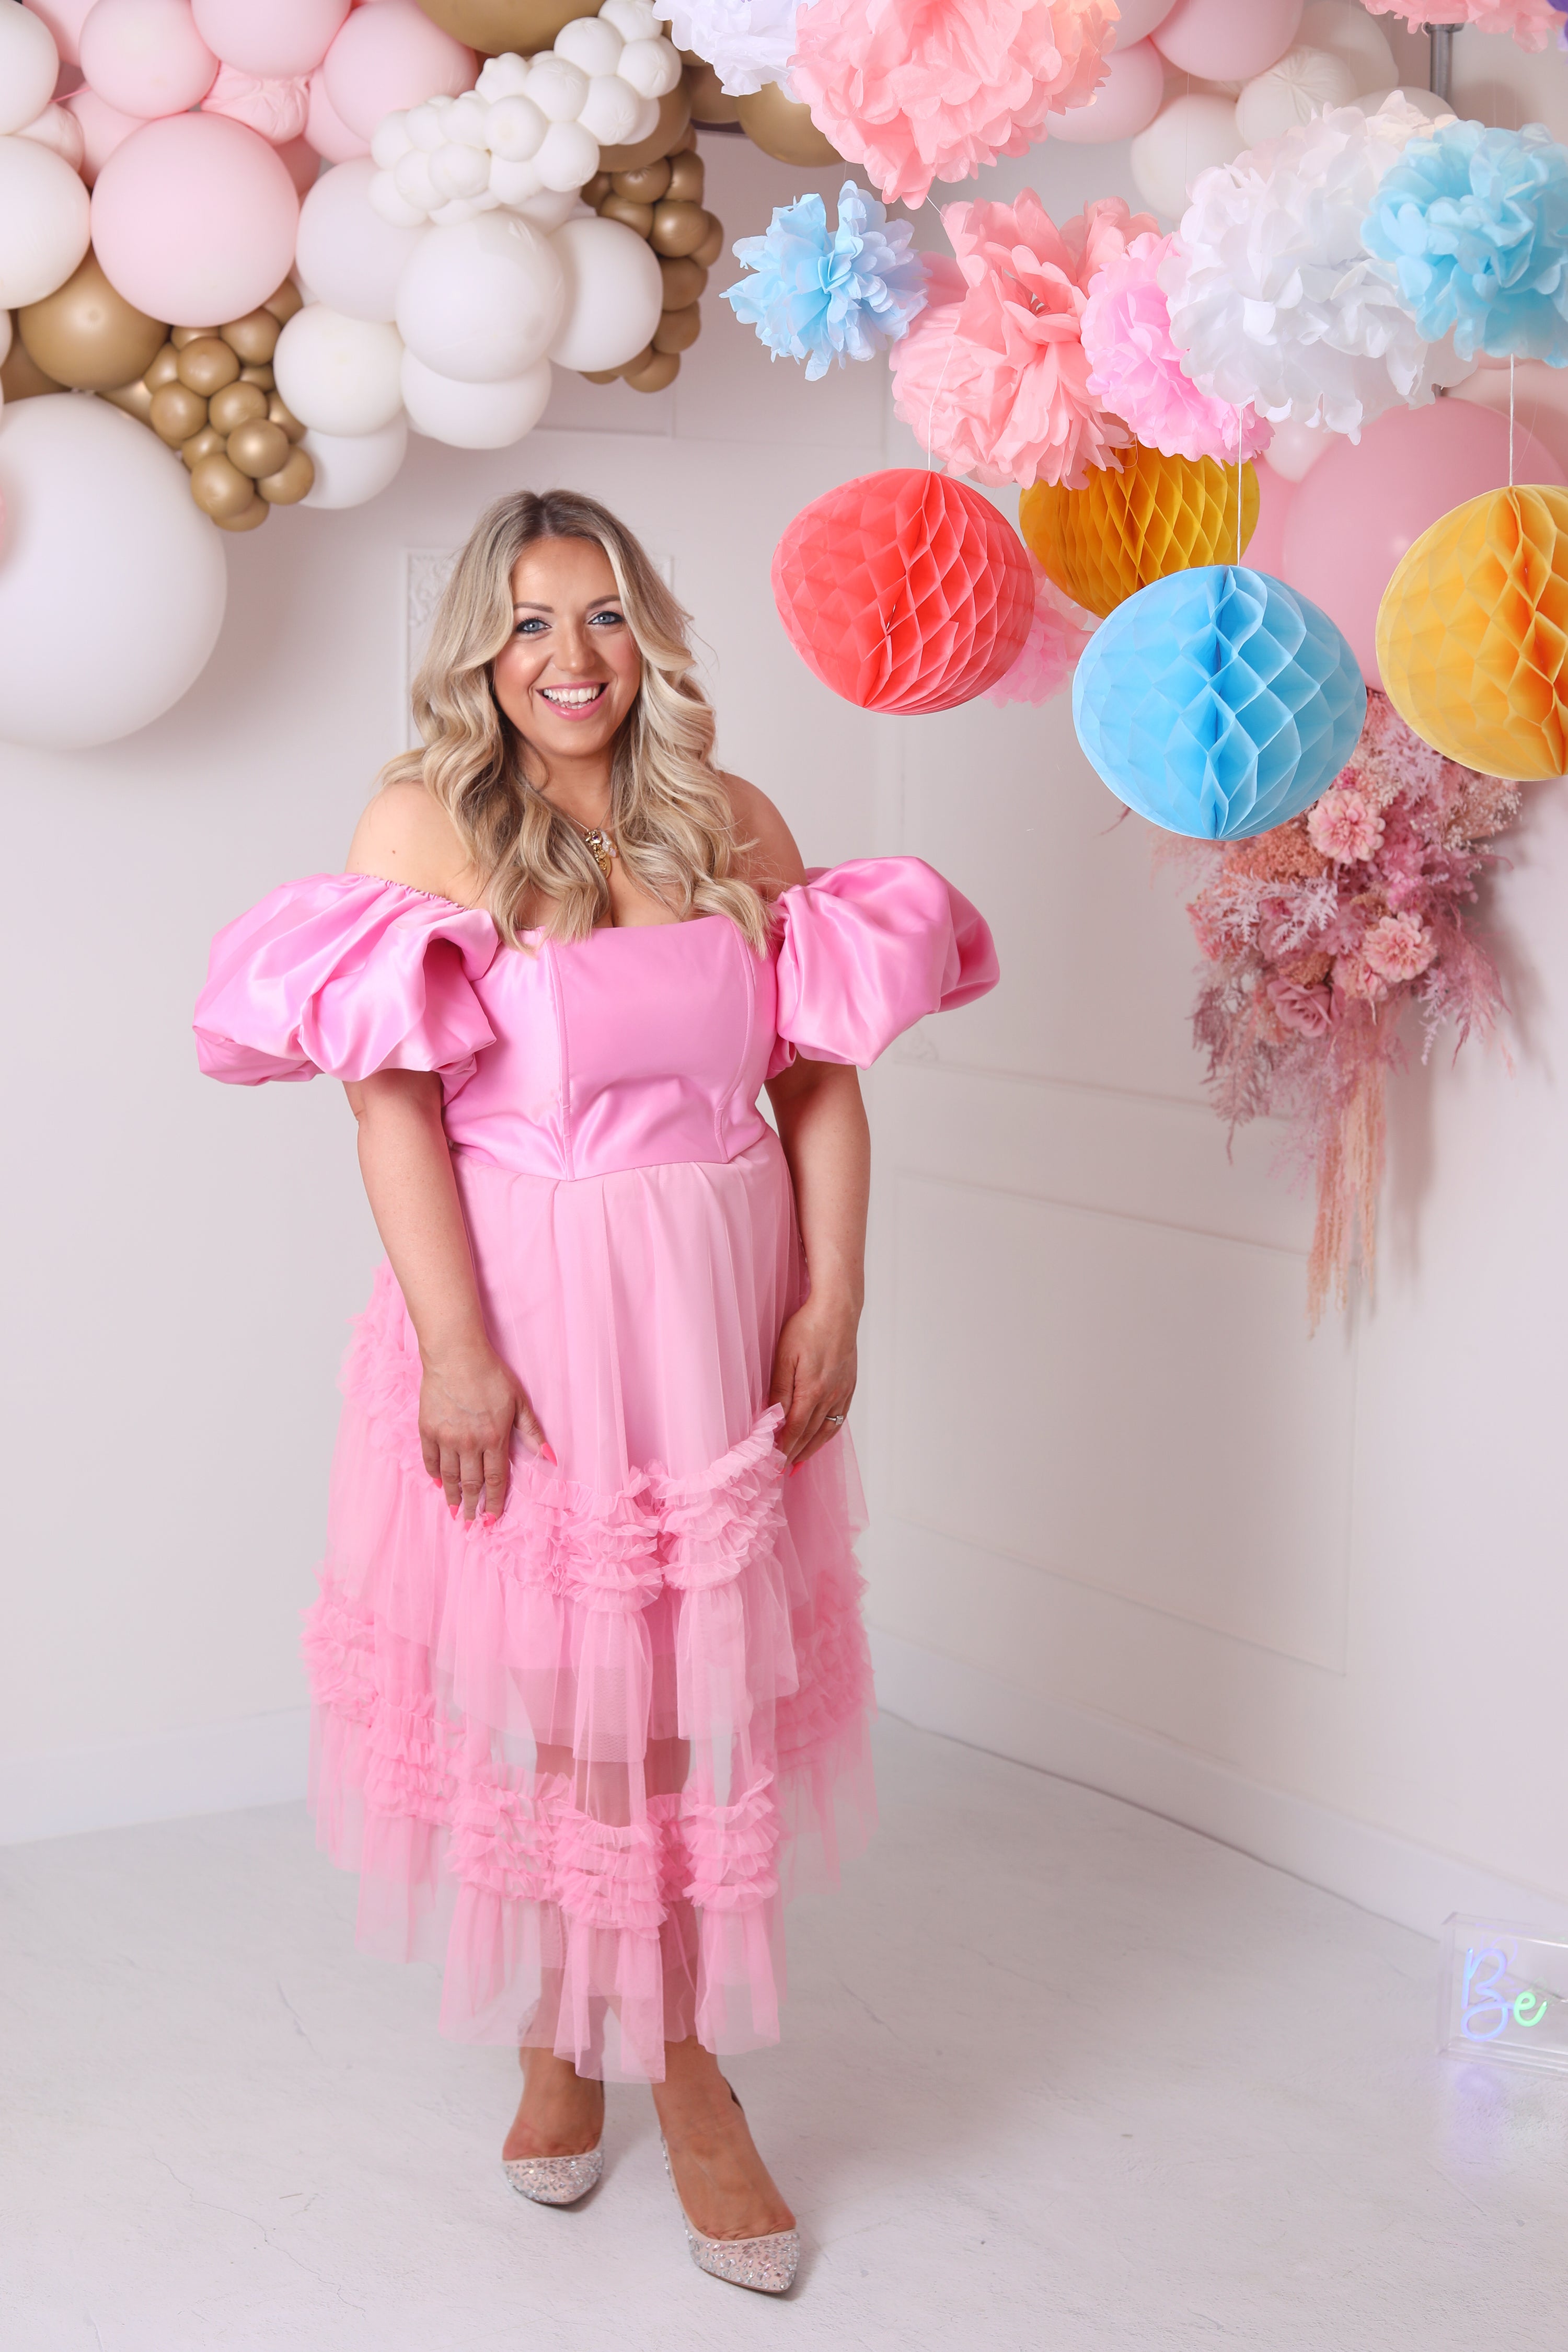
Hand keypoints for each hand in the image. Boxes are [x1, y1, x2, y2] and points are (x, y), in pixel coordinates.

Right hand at [418, 1344, 546, 1522]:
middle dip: (472, 1507)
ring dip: (452, 1496)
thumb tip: (550, 1457)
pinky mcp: (427, 1429)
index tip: (493, 1519)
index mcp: (494, 1438)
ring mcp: (446, 1437)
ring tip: (454, 1511)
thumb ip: (532, 1432)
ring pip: (449, 1476)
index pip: (496, 1479)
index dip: (495, 1501)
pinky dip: (433, 1473)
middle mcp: (469, 1443)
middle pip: (471, 1483)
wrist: (456, 1355)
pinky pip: (430, 1459)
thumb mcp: (519, 1401)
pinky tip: (437, 1483)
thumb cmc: (491, 1375)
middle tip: (470, 1525)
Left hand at [768, 1297, 856, 1467]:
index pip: (796, 1430)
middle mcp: (831, 1395)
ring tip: (800, 1461)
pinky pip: (840, 1416)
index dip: (785, 1449)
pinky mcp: (849, 1384)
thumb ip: (780, 1389)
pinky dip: (829, 1432)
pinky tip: (822, 1436)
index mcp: (813, 1391)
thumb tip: (773, 1417)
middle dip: (796, 1454)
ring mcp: (843, 1391)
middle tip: (783, 1470)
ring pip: (828, 1429)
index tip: (774, 1464)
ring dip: (813, 1448)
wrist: (839, 1309)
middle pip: (812, 1434)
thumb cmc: (808, 1327)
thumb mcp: (785, 1355)